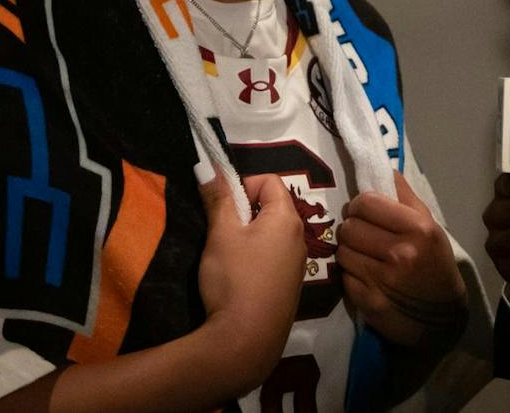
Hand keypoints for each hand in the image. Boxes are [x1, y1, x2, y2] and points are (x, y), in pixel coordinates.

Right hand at [197, 174, 304, 390]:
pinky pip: (274, 258)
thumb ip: (218, 198)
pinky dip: (257, 258)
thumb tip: (209, 167)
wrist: (245, 342)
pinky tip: (239, 279)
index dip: (243, 184)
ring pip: (272, 234)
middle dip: (245, 211)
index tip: (223, 206)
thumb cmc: (233, 279)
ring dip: (250, 236)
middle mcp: (300, 239)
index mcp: (287, 219)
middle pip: (273, 207)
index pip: (270, 180)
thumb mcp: (221, 233)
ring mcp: (298, 266)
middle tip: (222, 231)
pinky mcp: (290, 288)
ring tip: (228, 256)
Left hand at [336, 172, 467, 347]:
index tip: (366, 212)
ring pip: (342, 250)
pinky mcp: (369, 302)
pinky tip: (365, 275)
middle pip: (349, 226)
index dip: (361, 205)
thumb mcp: (430, 226)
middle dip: (353, 227)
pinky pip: (343, 276)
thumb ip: (405, 196)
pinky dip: (351, 275)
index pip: (366, 202)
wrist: (442, 317)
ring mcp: (382, 279)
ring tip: (364, 254)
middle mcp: (399, 253)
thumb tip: (382, 169)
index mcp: (417, 228)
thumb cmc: (434, 262)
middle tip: (364, 234)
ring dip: (350, 251)